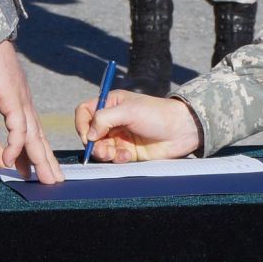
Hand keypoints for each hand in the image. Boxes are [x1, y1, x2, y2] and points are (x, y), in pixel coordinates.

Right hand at [0, 40, 62, 182]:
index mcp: (14, 99)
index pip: (26, 131)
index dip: (29, 152)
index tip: (31, 171)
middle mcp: (21, 101)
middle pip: (37, 136)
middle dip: (45, 160)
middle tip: (53, 181)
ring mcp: (18, 99)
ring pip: (33, 135)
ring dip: (40, 159)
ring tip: (48, 180)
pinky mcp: (11, 97)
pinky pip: (17, 127)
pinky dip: (16, 145)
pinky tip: (11, 161)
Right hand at [76, 90, 202, 162]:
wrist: (181, 131)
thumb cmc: (157, 114)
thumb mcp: (129, 110)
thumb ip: (104, 119)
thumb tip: (88, 135)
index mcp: (111, 104)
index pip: (85, 112)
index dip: (81, 124)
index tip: (87, 135)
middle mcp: (113, 120)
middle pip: (89, 134)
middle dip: (94, 144)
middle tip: (103, 149)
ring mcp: (119, 137)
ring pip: (99, 148)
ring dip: (105, 153)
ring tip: (117, 153)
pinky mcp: (127, 151)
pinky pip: (113, 158)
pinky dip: (117, 158)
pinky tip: (129, 156)